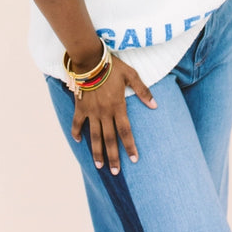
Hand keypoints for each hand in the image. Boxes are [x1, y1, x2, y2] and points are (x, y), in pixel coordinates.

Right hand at [70, 57, 156, 174]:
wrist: (90, 59)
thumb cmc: (112, 66)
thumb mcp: (131, 75)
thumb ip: (143, 91)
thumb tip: (155, 105)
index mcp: (118, 106)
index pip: (126, 132)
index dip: (130, 146)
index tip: (134, 159)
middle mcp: (105, 113)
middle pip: (110, 139)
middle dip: (113, 157)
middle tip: (115, 172)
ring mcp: (91, 111)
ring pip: (94, 136)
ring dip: (97, 152)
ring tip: (99, 166)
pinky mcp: (80, 107)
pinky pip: (77, 123)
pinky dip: (77, 133)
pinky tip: (78, 141)